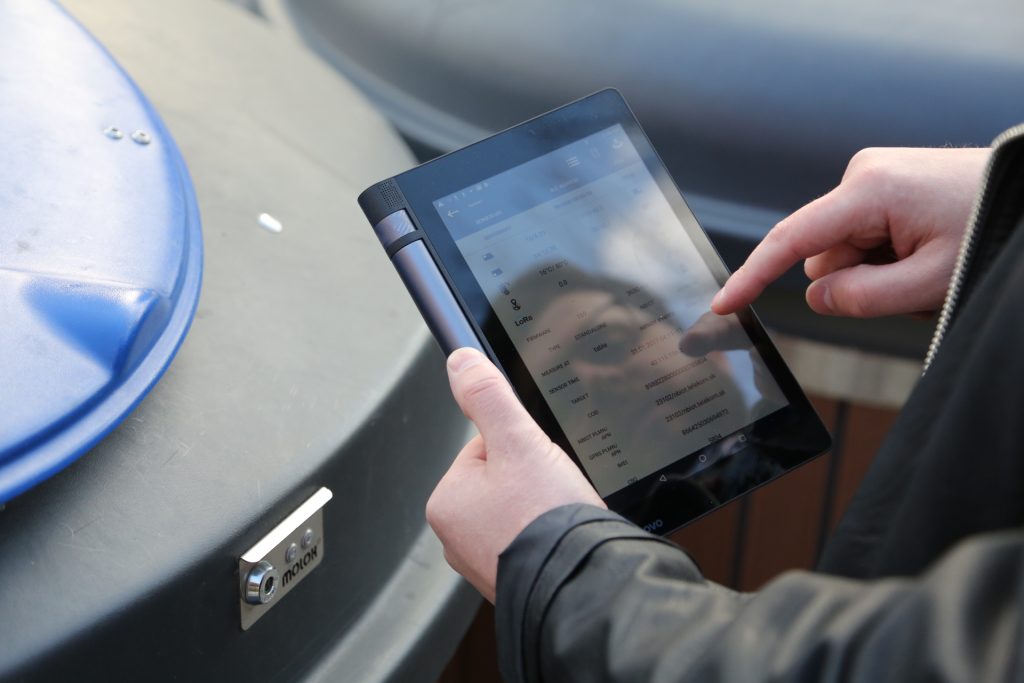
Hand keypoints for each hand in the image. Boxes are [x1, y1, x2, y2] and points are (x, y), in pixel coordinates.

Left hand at [426, 348, 604, 602]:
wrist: (582, 584)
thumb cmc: (546, 520)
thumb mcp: (518, 441)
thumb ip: (488, 397)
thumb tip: (460, 361)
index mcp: (446, 501)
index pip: (487, 447)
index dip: (522, 447)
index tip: (538, 465)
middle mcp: (455, 537)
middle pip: (505, 478)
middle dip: (535, 480)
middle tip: (553, 494)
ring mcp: (485, 562)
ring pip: (522, 510)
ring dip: (545, 508)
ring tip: (560, 517)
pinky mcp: (514, 580)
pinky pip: (534, 540)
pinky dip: (550, 535)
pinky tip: (563, 537)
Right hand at [711, 147, 988, 317]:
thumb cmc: (990, 225)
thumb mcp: (930, 281)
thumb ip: (862, 297)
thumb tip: (815, 296)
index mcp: (869, 190)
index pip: (792, 241)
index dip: (753, 277)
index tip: (723, 304)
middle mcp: (862, 175)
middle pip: (826, 254)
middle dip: (856, 279)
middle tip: (915, 283)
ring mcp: (873, 177)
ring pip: (845, 250)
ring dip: (875, 269)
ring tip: (928, 262)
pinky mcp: (884, 185)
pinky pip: (863, 236)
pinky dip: (886, 256)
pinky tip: (924, 248)